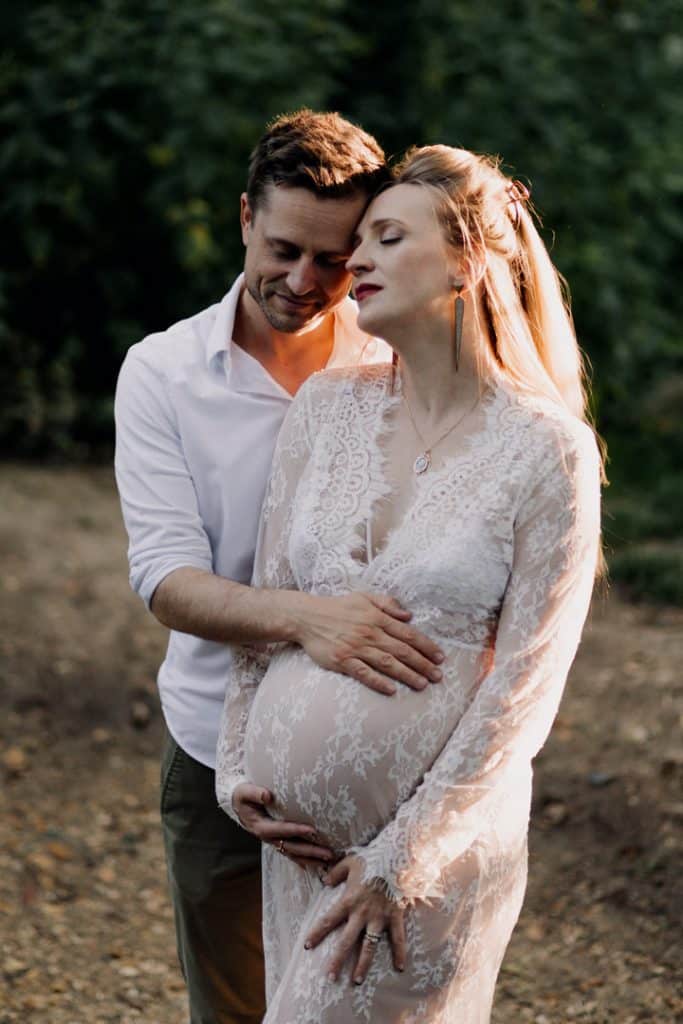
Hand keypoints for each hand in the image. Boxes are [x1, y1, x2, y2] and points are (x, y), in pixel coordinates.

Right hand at [232, 783, 334, 868]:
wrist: (238, 805)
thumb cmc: (243, 797)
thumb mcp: (244, 792)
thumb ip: (254, 793)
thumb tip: (267, 795)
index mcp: (260, 826)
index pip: (281, 829)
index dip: (296, 831)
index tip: (312, 830)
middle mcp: (268, 837)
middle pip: (291, 847)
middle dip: (310, 851)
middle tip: (328, 853)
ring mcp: (273, 841)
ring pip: (293, 853)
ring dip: (311, 858)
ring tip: (328, 860)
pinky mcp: (277, 841)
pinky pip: (291, 853)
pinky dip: (303, 860)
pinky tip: (315, 865)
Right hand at [293, 592, 443, 695]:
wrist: (307, 617)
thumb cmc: (337, 607)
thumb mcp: (364, 597)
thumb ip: (387, 604)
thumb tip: (409, 615)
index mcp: (377, 617)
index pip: (408, 634)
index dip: (426, 646)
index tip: (440, 657)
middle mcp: (369, 633)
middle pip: (402, 651)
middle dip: (423, 664)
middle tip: (438, 676)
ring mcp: (356, 648)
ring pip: (387, 663)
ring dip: (407, 675)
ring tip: (423, 684)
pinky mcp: (342, 661)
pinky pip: (364, 673)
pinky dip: (379, 682)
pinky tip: (392, 689)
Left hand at [304, 854, 406, 983]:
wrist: (397, 857)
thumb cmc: (372, 858)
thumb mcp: (350, 862)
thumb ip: (336, 872)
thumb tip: (325, 881)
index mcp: (349, 900)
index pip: (329, 920)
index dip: (317, 933)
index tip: (307, 946)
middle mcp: (362, 913)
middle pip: (346, 941)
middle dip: (337, 960)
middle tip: (330, 977)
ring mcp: (379, 917)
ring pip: (369, 946)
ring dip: (363, 964)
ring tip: (356, 980)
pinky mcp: (395, 916)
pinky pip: (398, 938)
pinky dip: (400, 952)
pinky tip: (400, 967)